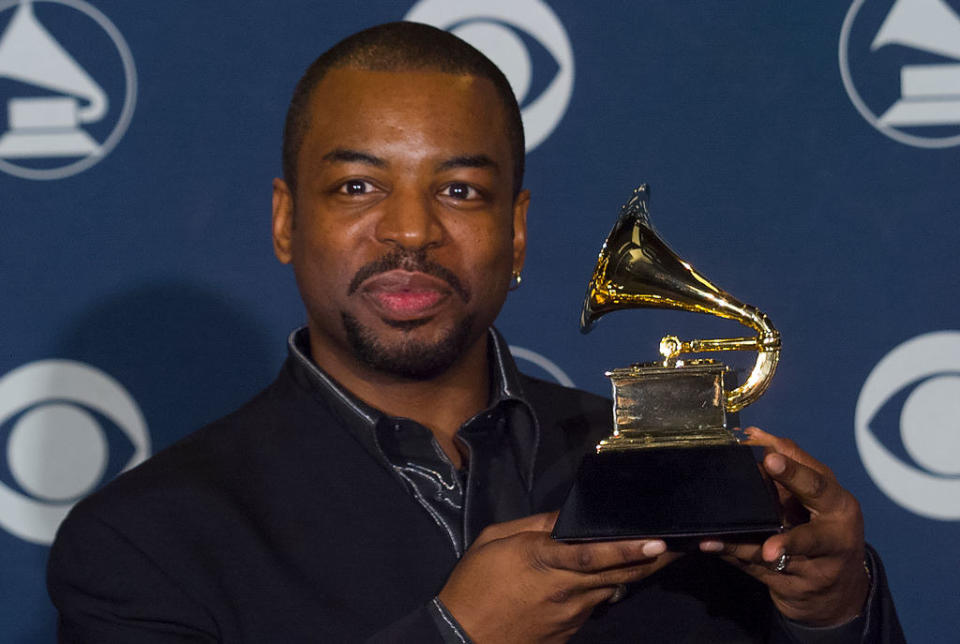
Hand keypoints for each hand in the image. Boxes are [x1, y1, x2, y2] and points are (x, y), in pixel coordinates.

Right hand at [438, 512, 678, 642]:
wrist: (462, 638)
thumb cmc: (474, 583)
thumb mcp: (495, 541)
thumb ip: (535, 526)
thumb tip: (566, 516)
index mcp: (543, 562)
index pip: (592, 553)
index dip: (626, 548)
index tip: (656, 541)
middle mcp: (565, 590)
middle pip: (618, 573)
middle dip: (653, 559)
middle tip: (682, 544)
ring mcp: (571, 615)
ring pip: (612, 588)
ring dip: (633, 571)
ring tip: (655, 553)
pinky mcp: (570, 633)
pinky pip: (596, 604)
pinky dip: (607, 588)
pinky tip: (609, 576)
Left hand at [699, 427, 869, 626]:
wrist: (838, 587)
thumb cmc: (823, 522)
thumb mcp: (816, 491)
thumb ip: (791, 460)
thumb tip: (755, 433)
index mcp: (838, 506)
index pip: (817, 487)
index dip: (793, 472)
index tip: (769, 458)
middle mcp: (832, 542)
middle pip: (809, 540)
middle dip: (788, 541)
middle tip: (768, 546)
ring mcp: (813, 570)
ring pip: (773, 558)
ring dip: (744, 550)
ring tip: (715, 540)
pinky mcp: (791, 587)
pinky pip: (754, 569)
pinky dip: (730, 554)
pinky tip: (708, 544)